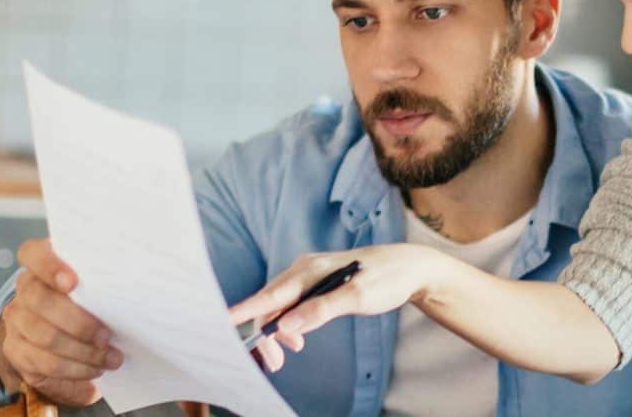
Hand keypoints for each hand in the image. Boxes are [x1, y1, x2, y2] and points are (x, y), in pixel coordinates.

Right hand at [0, 238, 122, 405]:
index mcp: (43, 264)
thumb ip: (104, 281)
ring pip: (44, 335)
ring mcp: (16, 319)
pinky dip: (74, 369)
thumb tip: (137, 284)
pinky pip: (43, 362)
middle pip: (40, 301)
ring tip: (110, 358)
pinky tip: (94, 370)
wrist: (67, 331)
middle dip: (78, 322)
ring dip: (83, 351)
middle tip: (107, 336)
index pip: (33, 253)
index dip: (50, 266)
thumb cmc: (94, 301)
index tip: (73, 283)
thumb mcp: (99, 286)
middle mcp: (25, 289)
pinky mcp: (15, 349)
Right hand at [230, 244, 448, 370]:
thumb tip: (287, 326)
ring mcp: (310, 277)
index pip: (270, 293)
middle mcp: (305, 269)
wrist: (409, 268)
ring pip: (280, 306)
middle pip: (270, 303)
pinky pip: (292, 306)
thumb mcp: (358, 297)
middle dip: (266, 333)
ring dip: (278, 332)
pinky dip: (289, 325)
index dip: (245, 310)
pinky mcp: (317, 286)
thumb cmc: (386, 278)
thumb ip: (321, 310)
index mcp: (311, 269)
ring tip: (288, 354)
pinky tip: (296, 340)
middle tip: (275, 363)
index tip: (222, 322)